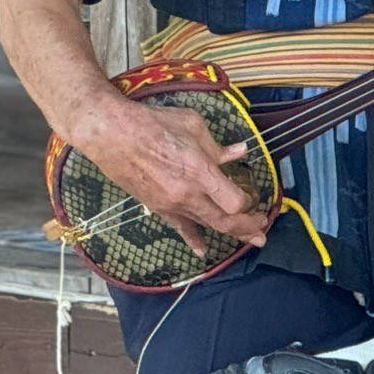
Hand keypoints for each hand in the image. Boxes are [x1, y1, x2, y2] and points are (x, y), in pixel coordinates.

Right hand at [73, 96, 271, 255]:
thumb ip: (218, 147)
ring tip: (249, 239)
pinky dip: (193, 239)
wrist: (110, 135)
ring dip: (230, 233)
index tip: (253, 196)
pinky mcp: (157, 207)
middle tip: (263, 231)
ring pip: (207, 225)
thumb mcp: (193, 125)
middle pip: (225, 221)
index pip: (235, 202)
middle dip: (248, 228)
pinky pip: (180, 228)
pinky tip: (202, 250)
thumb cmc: (153, 123)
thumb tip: (240, 152)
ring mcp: (171, 204)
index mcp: (199, 172)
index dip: (248, 203)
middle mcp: (187, 194)